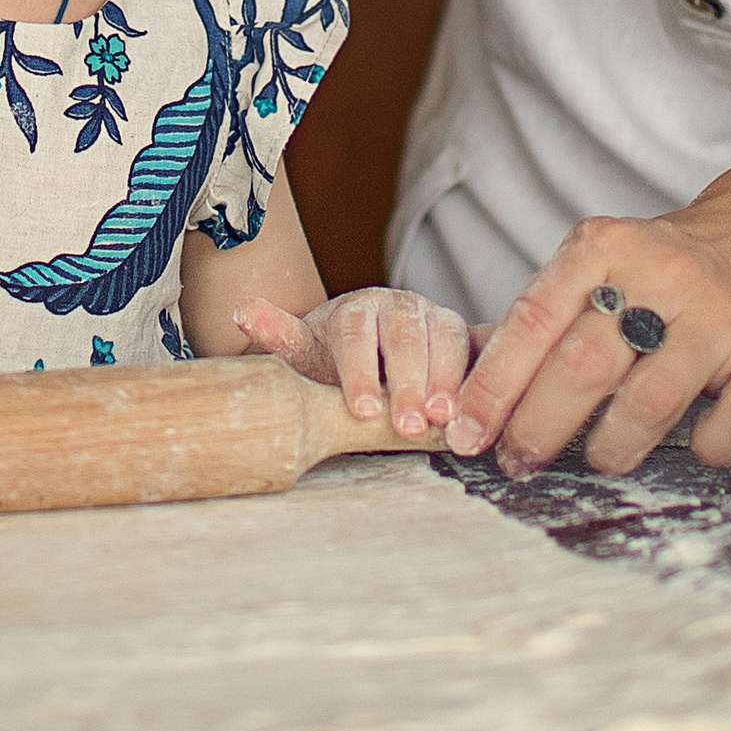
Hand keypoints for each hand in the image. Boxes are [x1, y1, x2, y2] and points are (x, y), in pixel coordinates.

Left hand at [234, 287, 474, 438]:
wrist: (369, 353)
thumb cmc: (334, 359)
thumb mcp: (304, 350)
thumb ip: (279, 334)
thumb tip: (241, 309)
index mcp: (357, 309)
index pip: (356, 335)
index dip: (360, 371)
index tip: (361, 409)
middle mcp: (399, 307)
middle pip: (405, 336)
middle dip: (409, 381)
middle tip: (410, 424)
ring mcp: (436, 318)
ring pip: (447, 338)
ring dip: (449, 380)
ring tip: (447, 420)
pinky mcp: (466, 336)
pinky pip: (480, 349)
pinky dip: (485, 374)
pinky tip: (488, 405)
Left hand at [444, 207, 730, 477]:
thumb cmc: (663, 274)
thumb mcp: (595, 269)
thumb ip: (536, 320)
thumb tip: (461, 389)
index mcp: (605, 246)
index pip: (533, 320)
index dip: (493, 385)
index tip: (464, 432)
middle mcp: (663, 274)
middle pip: (583, 365)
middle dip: (537, 426)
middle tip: (518, 461)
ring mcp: (721, 315)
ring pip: (650, 401)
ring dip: (611, 446)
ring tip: (598, 458)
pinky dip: (705, 448)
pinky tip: (690, 445)